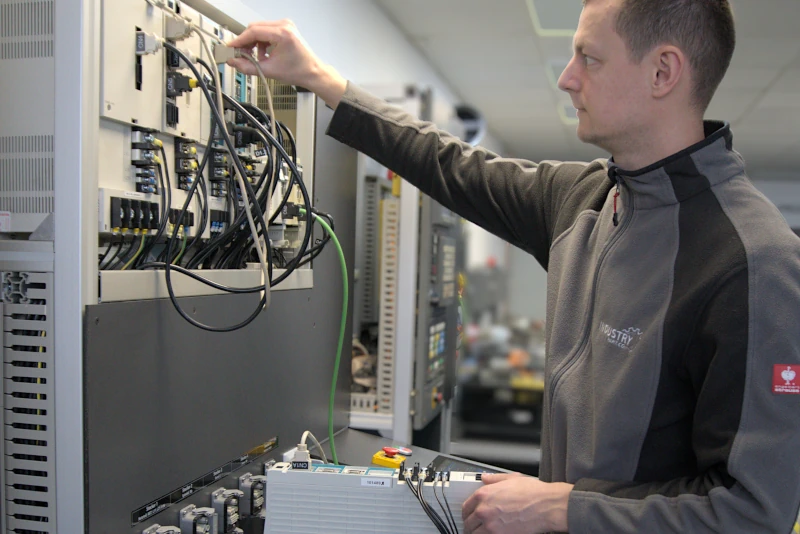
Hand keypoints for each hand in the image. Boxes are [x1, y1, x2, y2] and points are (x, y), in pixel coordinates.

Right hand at [225, 20, 346, 107]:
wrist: (312, 72)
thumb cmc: (298, 71)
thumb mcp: (269, 71)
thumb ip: (247, 67)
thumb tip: (233, 62)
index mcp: (283, 34)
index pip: (254, 31)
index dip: (239, 40)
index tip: (231, 47)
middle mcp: (284, 25)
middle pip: (255, 28)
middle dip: (245, 42)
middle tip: (240, 55)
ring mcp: (285, 25)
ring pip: (259, 29)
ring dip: (253, 43)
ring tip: (255, 57)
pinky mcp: (285, 28)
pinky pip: (266, 31)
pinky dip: (261, 42)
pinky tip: (263, 54)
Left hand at [461, 473, 572, 532]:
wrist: (545, 506)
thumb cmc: (533, 493)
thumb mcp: (511, 479)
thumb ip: (494, 479)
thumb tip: (485, 478)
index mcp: (484, 495)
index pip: (466, 507)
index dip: (466, 512)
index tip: (468, 515)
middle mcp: (484, 511)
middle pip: (468, 522)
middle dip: (469, 524)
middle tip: (472, 526)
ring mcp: (491, 526)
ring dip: (475, 533)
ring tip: (477, 532)